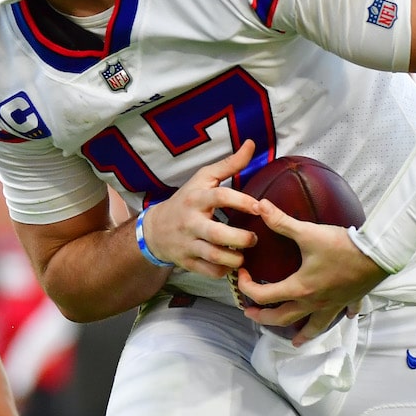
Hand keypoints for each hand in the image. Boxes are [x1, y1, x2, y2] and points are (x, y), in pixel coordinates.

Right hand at [141, 140, 261, 277]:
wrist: (155, 228)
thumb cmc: (187, 200)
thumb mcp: (203, 179)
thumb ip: (229, 164)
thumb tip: (252, 144)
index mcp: (196, 198)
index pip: (220, 197)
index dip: (242, 202)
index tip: (260, 207)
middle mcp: (190, 221)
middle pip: (218, 234)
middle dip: (241, 239)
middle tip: (254, 238)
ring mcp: (187, 243)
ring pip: (214, 256)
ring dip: (235, 258)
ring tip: (245, 253)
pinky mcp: (187, 262)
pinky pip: (209, 271)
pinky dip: (224, 271)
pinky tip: (232, 264)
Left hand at [235, 199, 387, 345]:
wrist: (379, 253)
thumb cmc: (343, 245)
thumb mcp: (307, 232)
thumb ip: (281, 221)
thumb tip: (260, 206)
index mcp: (301, 288)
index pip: (265, 296)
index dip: (247, 287)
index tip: (242, 275)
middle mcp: (315, 302)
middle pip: (284, 318)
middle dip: (264, 318)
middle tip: (251, 314)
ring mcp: (333, 304)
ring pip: (314, 326)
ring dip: (301, 333)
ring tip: (294, 341)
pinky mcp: (349, 300)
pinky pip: (342, 314)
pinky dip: (338, 317)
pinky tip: (341, 317)